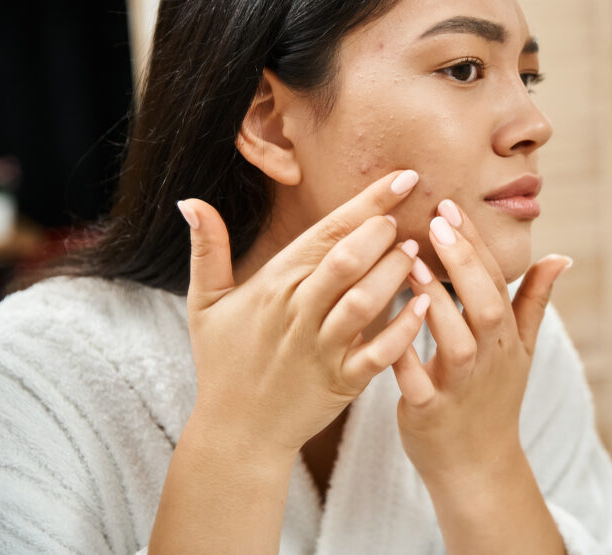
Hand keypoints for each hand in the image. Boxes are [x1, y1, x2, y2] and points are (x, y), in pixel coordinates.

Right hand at [177, 169, 430, 458]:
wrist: (237, 432)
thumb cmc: (224, 363)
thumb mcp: (205, 304)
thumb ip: (207, 250)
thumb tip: (189, 200)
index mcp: (274, 285)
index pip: (326, 232)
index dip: (367, 203)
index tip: (403, 178)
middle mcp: (299, 312)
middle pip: (346, 260)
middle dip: (381, 233)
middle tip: (408, 216)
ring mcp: (321, 349)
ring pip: (364, 302)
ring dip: (394, 273)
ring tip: (416, 252)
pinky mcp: (342, 382)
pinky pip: (378, 353)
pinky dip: (403, 329)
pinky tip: (422, 305)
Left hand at [391, 198, 570, 487]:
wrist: (477, 466)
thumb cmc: (495, 398)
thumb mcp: (522, 350)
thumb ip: (535, 300)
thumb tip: (561, 257)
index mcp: (506, 337)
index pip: (495, 280)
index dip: (475, 243)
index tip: (451, 206)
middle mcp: (489, 359)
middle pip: (485, 304)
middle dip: (462, 262)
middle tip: (436, 220)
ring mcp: (461, 387)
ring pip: (454, 341)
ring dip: (434, 301)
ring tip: (408, 261)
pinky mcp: (430, 413)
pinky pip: (416, 382)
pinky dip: (404, 355)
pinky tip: (386, 325)